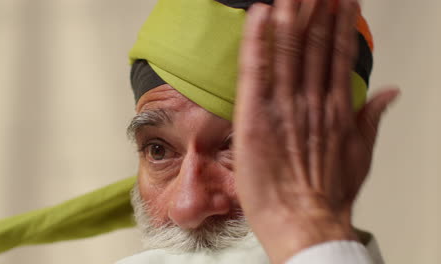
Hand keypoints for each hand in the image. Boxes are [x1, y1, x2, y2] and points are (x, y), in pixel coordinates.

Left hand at [233, 0, 398, 262]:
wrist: (304, 222)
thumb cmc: (327, 193)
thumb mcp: (359, 155)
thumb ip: (371, 118)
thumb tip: (390, 92)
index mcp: (333, 107)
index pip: (335, 55)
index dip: (338, 25)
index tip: (341, 2)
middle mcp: (311, 99)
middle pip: (312, 44)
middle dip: (315, 10)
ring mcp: (283, 104)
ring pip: (288, 49)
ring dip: (291, 15)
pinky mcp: (255, 114)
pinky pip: (256, 69)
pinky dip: (257, 41)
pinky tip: (260, 14)